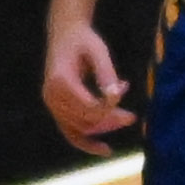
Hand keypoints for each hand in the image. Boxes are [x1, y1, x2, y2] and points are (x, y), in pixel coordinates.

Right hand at [41, 17, 131, 148]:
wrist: (65, 34)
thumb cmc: (83, 40)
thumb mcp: (98, 50)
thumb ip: (106, 73)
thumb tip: (115, 95)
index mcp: (61, 81)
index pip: (90, 106)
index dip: (111, 107)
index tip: (125, 89)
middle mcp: (52, 96)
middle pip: (86, 120)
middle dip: (112, 119)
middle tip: (132, 116)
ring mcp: (52, 104)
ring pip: (80, 129)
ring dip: (104, 128)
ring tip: (125, 120)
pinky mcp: (56, 109)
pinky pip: (70, 132)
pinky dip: (86, 143)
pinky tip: (105, 150)